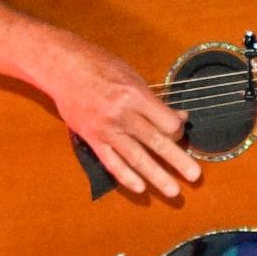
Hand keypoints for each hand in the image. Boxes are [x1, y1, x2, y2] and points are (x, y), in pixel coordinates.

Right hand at [30, 28, 200, 197]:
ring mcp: (106, 129)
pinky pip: (112, 162)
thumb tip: (178, 117)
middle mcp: (121, 114)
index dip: (177, 129)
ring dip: (156, 176)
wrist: (62, 68)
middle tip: (194, 176)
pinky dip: (126, 177)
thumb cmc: (98, 65)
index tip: (178, 132)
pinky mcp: (92, 139)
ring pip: (136, 158)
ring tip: (173, 191)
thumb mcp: (131, 75)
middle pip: (155, 142)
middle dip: (177, 161)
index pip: (165, 121)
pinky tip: (140, 188)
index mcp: (134, 94)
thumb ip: (153, 100)